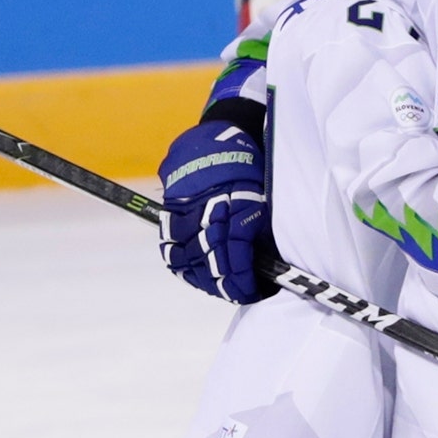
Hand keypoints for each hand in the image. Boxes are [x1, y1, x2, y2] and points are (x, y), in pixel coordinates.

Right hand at [157, 120, 271, 302]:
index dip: (247, 283)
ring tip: (221, 287)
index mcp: (234, 213)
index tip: (255, 291)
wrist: (211, 145)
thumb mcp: (261, 199)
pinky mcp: (169, 219)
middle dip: (229, 286)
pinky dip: (184, 268)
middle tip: (241, 292)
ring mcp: (185, 219)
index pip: (238, 262)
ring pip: (191, 264)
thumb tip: (267, 263)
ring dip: (207, 281)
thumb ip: (260, 231)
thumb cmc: (243, 171)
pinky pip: (171, 253)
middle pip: (214, 267)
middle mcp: (207, 219)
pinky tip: (197, 275)